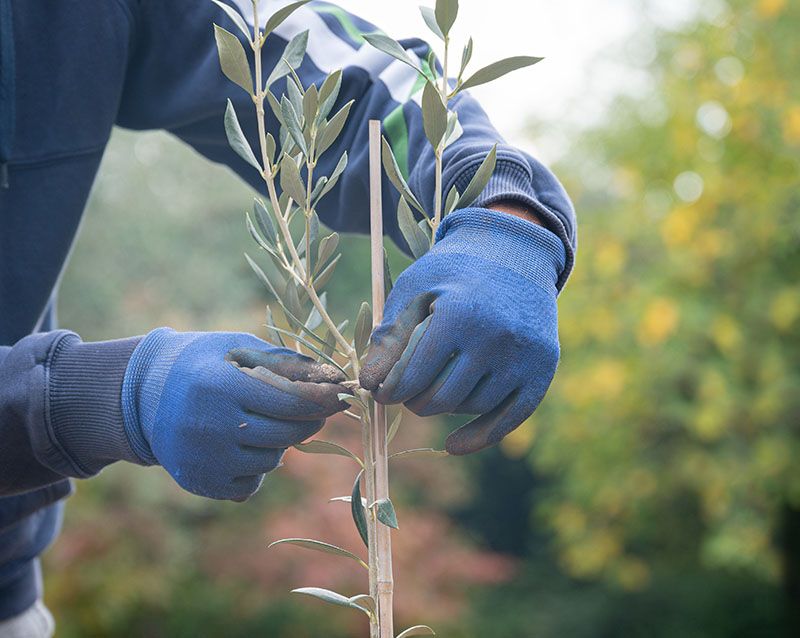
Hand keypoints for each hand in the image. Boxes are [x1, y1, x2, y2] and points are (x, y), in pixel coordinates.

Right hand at [122, 328, 346, 500]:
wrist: (144, 396)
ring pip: (272, 460)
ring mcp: (203, 459)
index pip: (290, 400)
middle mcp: (209, 425)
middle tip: (315, 409)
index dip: (323, 399)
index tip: (343, 395)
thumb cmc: (203, 364)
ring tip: (260, 421)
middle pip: (287, 433)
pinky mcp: (199, 483)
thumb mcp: (238, 348)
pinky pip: (251, 483)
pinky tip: (240, 444)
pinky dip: (256, 466)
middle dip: (309, 420)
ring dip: (279, 442)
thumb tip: (334, 378)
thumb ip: (284, 362)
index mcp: (220, 385)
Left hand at [360, 208, 565, 454]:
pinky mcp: (543, 368)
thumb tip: (367, 383)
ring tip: (432, 390)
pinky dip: (479, 437)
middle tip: (405, 392)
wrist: (514, 252)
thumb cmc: (454, 271)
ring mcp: (524, 356)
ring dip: (445, 407)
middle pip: (442, 399)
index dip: (389, 390)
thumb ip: (391, 335)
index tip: (378, 392)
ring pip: (472, 407)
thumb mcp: (415, 290)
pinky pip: (509, 418)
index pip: (414, 375)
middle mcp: (497, 338)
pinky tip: (452, 445)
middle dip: (415, 402)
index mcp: (460, 315)